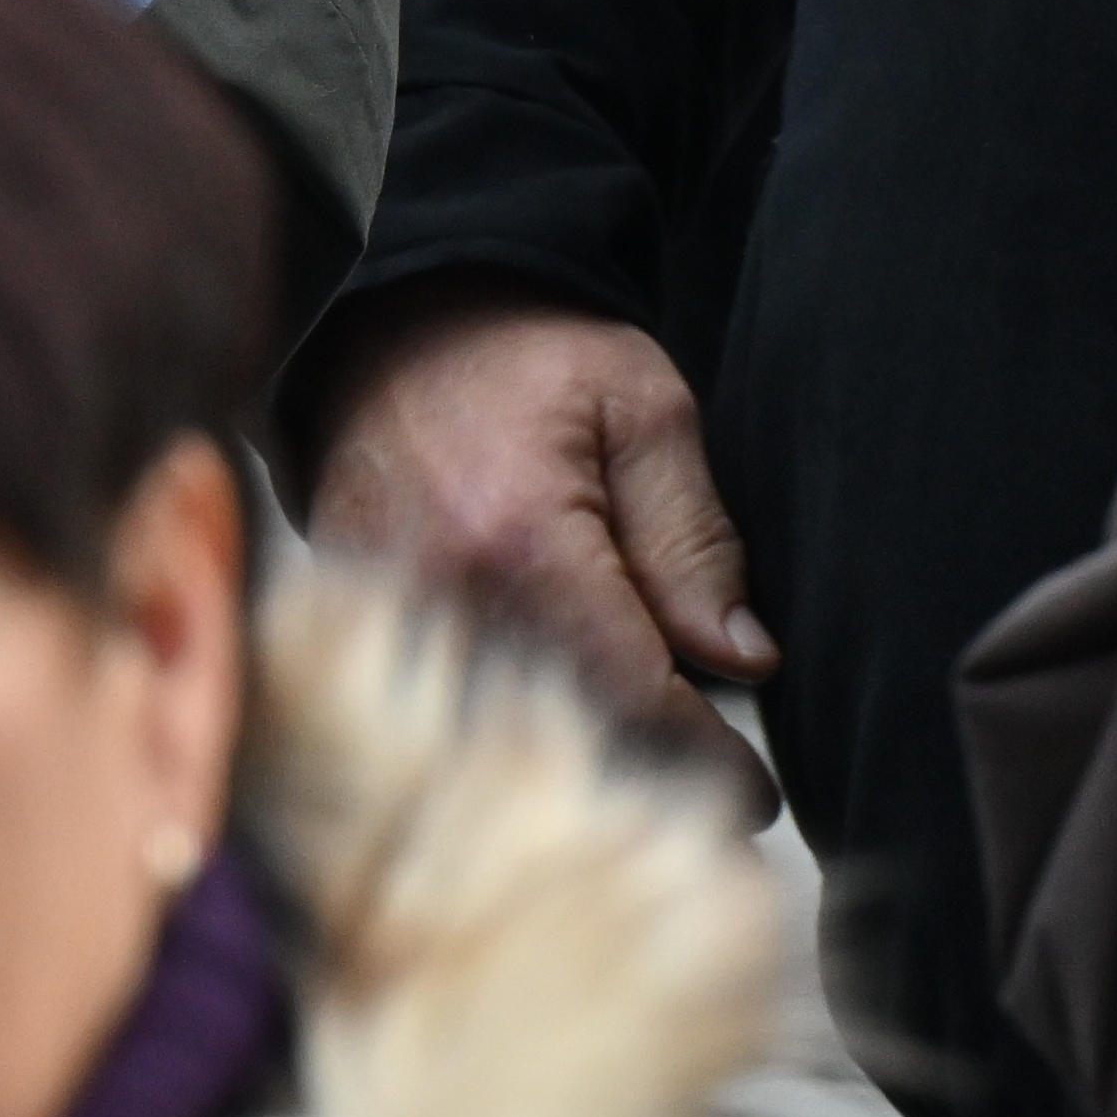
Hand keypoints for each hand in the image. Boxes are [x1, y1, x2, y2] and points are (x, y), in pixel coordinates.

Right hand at [311, 290, 773, 799]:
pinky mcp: (360, 634)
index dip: (707, 757)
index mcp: (526, 544)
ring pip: (507, 743)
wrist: (398, 322)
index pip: (634, 696)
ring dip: (585, 761)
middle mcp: (445, 600)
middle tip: (717, 794)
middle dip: (651, 775)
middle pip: (566, 736)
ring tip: (653, 765)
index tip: (756, 794)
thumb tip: (745, 658)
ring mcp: (390, 625)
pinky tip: (568, 724)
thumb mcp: (647, 410)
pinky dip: (515, 731)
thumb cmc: (535, 356)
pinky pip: (449, 717)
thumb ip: (694, 538)